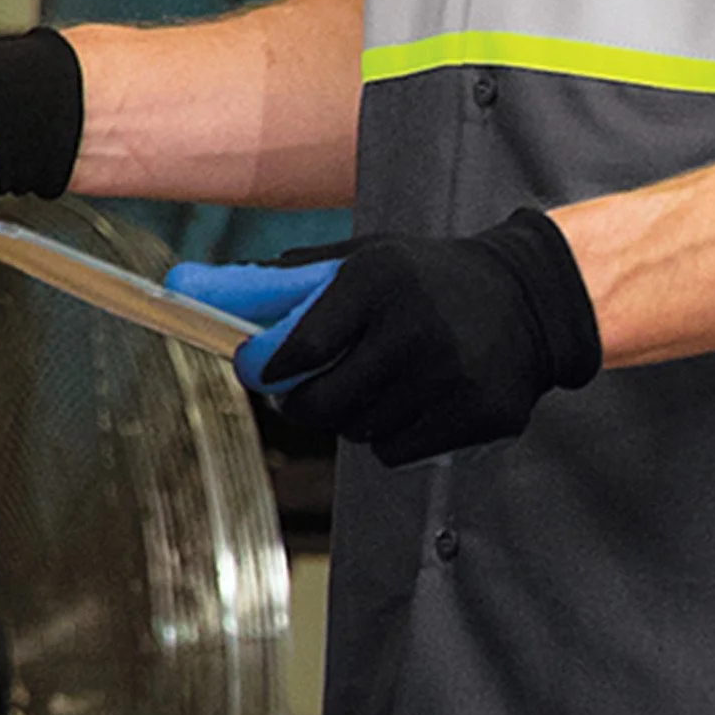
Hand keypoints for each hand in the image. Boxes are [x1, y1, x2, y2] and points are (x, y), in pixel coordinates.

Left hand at [168, 210, 601, 467]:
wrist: (530, 299)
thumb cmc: (424, 279)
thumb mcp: (361, 262)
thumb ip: (278, 283)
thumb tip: (185, 284)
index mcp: (379, 280)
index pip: (293, 351)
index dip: (264, 368)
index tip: (258, 368)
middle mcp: (415, 327)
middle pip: (318, 405)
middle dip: (304, 401)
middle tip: (317, 383)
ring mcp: (450, 376)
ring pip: (357, 433)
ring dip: (356, 416)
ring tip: (386, 379)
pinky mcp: (478, 415)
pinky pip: (397, 453)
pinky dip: (395, 435)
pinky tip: (421, 399)